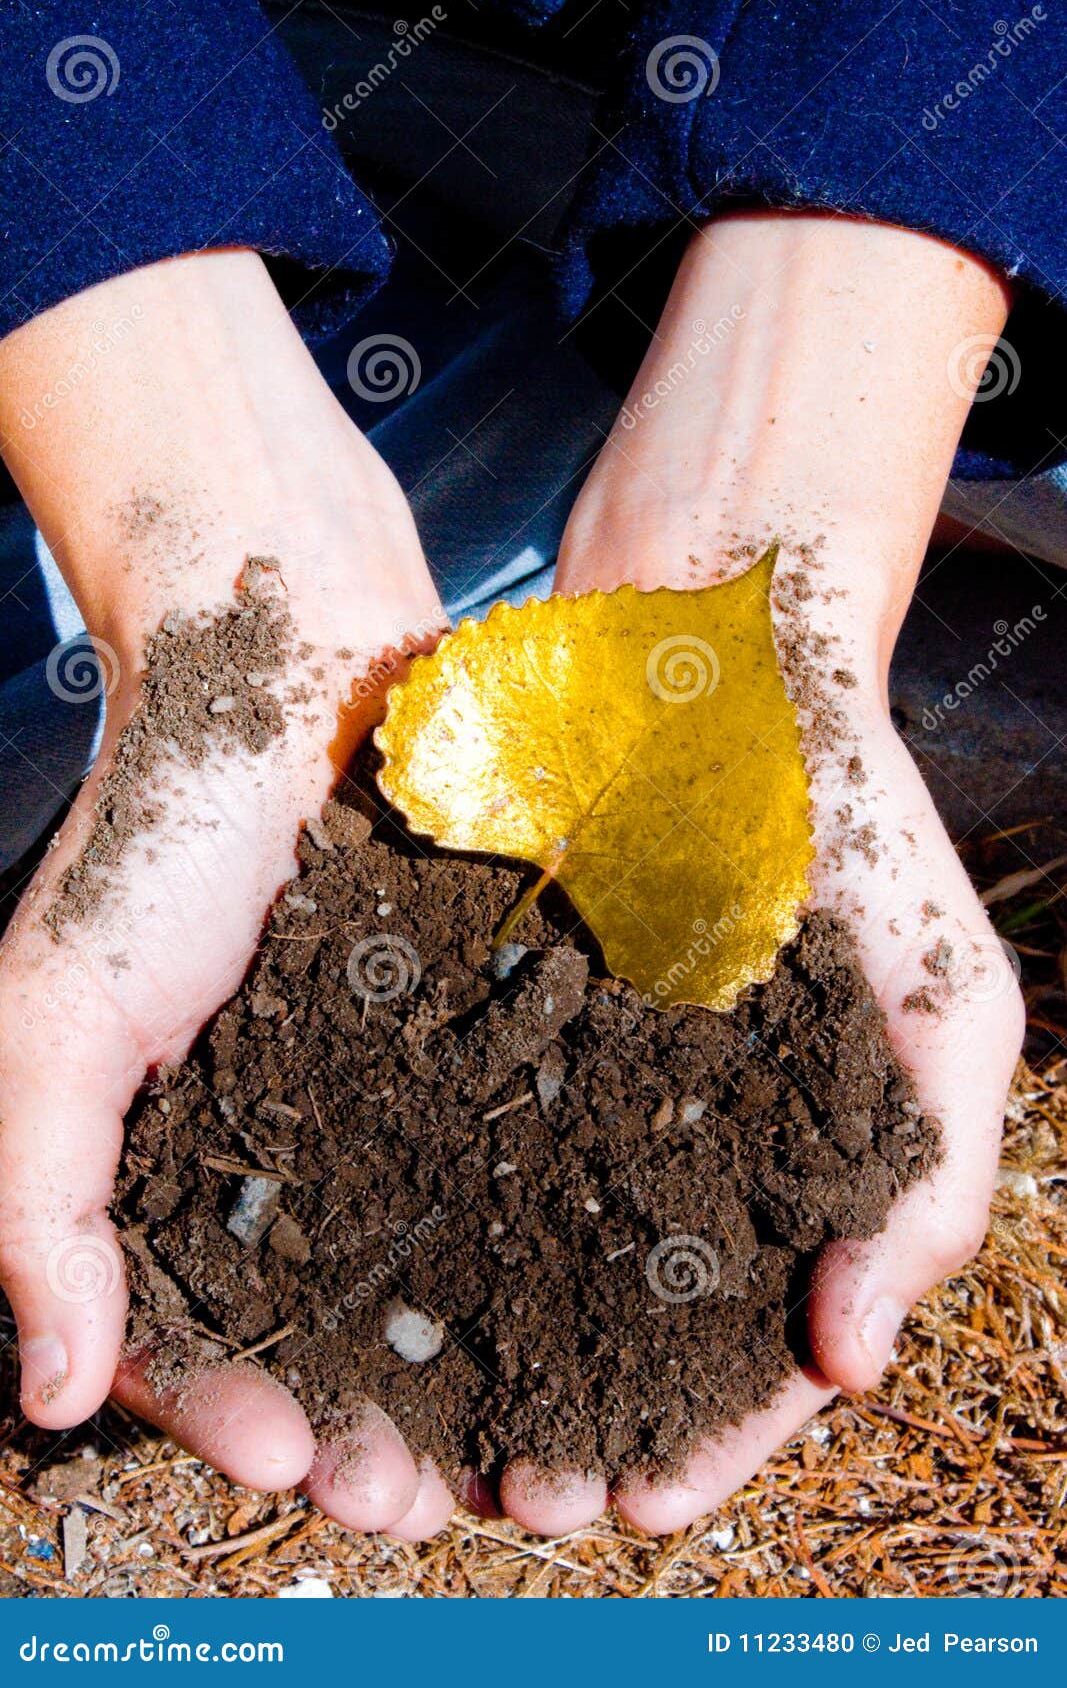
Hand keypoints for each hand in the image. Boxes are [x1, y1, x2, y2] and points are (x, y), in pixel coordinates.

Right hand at [0, 251, 452, 1539]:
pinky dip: (552, 1233)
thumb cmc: (161, 827)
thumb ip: (37, 1200)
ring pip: (441, 1263)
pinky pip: (521, 1149)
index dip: (233, 1417)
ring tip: (526, 1440)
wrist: (295, 657)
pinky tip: (601, 1291)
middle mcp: (292, 1139)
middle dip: (370, 1423)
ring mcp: (395, 1088)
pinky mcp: (485, 1029)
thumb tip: (49, 1395)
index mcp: (176, 1152)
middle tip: (427, 1498)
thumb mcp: (55, 1013)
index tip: (294, 1473)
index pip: (196, 1332)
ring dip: (476, 1366)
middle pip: (332, 1326)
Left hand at [489, 212, 1023, 1535]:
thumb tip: (850, 1366)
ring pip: (503, 1248)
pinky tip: (360, 1274)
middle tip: (513, 1493)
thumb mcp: (947, 998)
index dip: (713, 1433)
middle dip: (566, 1417)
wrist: (704, 649)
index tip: (645, 1502)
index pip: (753, 1338)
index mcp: (784, 1151)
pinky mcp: (465, 997)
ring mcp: (561, 1068)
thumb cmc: (843, 814)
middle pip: (611, 1319)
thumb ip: (925, 1179)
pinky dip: (397, 1208)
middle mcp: (664, 1129)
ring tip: (421, 1433)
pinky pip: (425, 1126)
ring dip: (465, 1349)